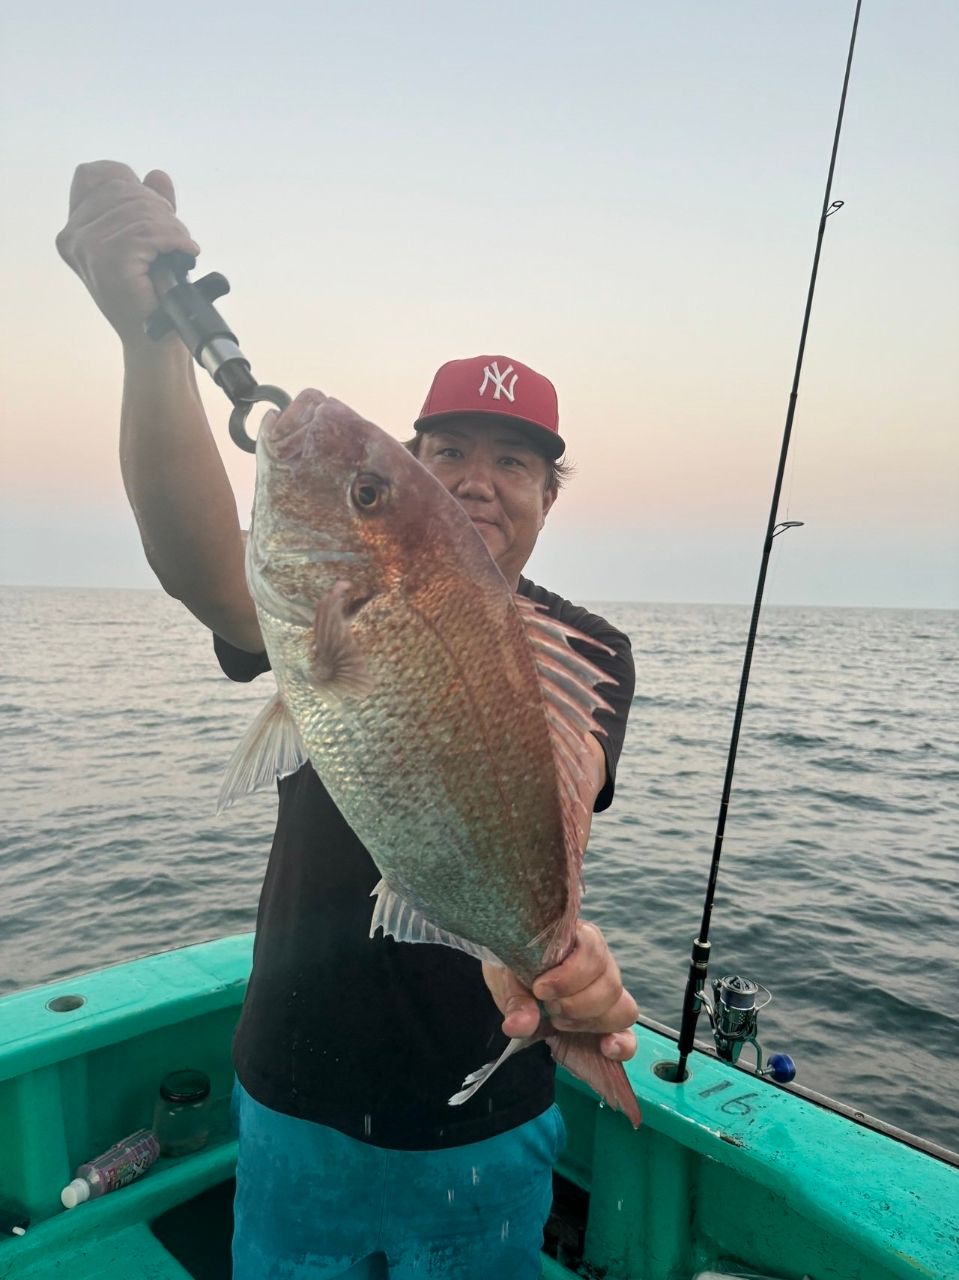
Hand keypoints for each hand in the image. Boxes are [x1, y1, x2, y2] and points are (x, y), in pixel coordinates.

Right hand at [56, 161, 200, 344]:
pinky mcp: (110, 259)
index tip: (156, 210)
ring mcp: (89, 247)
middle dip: (160, 210)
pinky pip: (151, 233)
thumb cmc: (152, 295)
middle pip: (124, 191)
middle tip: (176, 238)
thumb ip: (150, 207)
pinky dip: (176, 239)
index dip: (130, 183)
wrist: (154, 338)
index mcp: (75, 230)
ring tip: (181, 249)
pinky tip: (186, 253)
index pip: (94, 175)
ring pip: (142, 213)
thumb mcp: (150, 241)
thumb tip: (157, 176)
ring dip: (172, 228)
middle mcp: (74, 236)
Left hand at [482, 922, 637, 1061]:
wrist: (517, 989)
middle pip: (610, 985)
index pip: (594, 951)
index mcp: (579, 941)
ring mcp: (610, 996)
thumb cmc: (517, 974)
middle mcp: (602, 965)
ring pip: (622, 1009)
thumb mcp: (509, 980)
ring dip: (588, 1021)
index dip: (569, 975)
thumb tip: (520, 1025)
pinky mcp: (610, 1025)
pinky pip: (629, 1037)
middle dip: (574, 1003)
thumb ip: (515, 1000)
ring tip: (558, 1020)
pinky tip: (605, 1048)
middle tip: (547, 1006)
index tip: (540, 989)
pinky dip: (621, 1045)